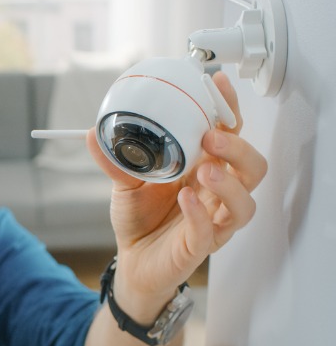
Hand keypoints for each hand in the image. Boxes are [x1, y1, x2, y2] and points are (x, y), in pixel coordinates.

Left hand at [86, 71, 266, 300]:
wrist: (131, 261)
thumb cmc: (139, 220)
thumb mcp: (125, 183)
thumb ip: (115, 159)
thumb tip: (93, 133)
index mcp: (204, 170)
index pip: (230, 136)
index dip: (230, 110)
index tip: (217, 85)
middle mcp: (217, 194)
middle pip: (252, 167)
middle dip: (238, 148)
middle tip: (211, 137)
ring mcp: (213, 222)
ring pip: (245, 202)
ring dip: (229, 183)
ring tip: (205, 169)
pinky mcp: (200, 247)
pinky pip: (210, 231)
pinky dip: (200, 214)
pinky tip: (186, 199)